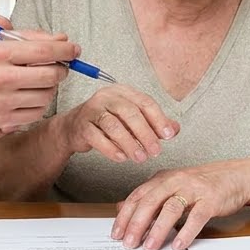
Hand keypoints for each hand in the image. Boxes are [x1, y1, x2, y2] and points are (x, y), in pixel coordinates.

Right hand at [0, 28, 78, 130]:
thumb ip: (30, 38)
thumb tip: (63, 40)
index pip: (43, 50)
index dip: (65, 50)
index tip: (75, 50)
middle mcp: (0, 77)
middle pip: (50, 74)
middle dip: (62, 69)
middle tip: (60, 66)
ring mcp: (1, 102)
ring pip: (46, 95)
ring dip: (51, 86)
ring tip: (42, 80)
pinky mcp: (2, 120)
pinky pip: (36, 113)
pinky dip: (40, 103)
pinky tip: (32, 95)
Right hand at [55, 85, 177, 163]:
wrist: (75, 128)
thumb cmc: (108, 122)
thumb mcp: (132, 120)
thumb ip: (154, 123)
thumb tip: (175, 129)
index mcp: (123, 92)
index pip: (144, 102)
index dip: (158, 119)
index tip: (168, 136)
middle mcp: (107, 97)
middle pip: (130, 112)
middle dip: (145, 133)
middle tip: (156, 151)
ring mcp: (92, 110)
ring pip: (113, 125)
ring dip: (129, 143)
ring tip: (140, 158)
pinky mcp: (82, 125)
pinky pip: (97, 137)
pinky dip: (111, 149)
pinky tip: (122, 158)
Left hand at [111, 159, 249, 249]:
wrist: (236, 176)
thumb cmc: (202, 185)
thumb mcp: (171, 187)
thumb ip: (148, 198)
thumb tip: (119, 208)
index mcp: (163, 178)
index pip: (138, 196)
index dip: (125, 215)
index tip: (116, 234)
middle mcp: (175, 180)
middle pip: (150, 201)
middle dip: (137, 223)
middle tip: (128, 243)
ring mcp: (194, 189)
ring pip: (171, 208)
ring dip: (158, 229)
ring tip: (149, 247)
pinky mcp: (211, 199)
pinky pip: (196, 216)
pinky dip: (186, 231)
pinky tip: (178, 245)